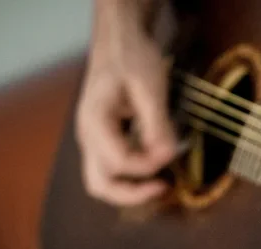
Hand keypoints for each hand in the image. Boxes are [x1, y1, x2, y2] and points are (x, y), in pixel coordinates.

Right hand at [76, 0, 176, 205]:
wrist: (119, 43)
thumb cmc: (132, 58)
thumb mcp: (150, 87)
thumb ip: (157, 124)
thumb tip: (168, 156)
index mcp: (94, 122)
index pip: (120, 162)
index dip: (150, 164)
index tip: (173, 152)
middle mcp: (88, 136)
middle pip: (100, 185)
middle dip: (133, 194)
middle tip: (164, 188)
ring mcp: (93, 140)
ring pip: (102, 182)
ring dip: (130, 190)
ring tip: (160, 183)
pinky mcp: (103, 140)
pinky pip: (111, 169)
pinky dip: (131, 177)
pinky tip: (154, 167)